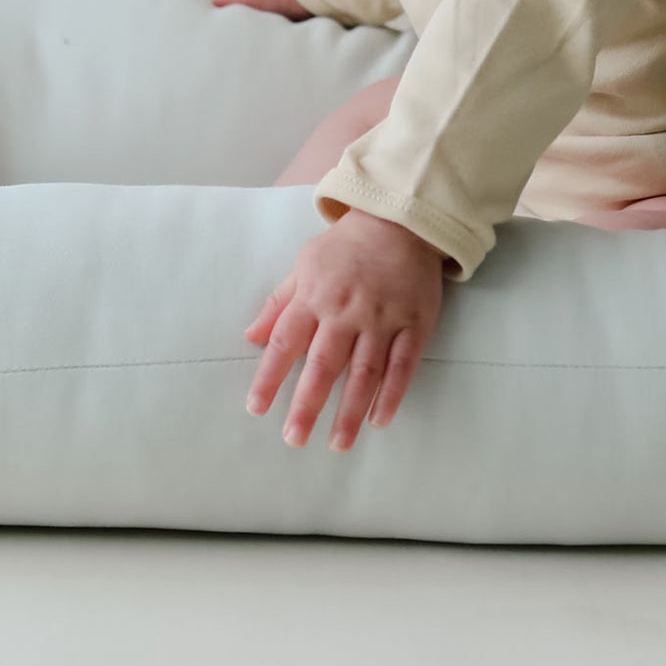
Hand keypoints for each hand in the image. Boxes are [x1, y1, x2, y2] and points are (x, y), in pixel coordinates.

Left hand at [243, 209, 445, 449]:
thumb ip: (279, 303)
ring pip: (364, 371)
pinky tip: (379, 420)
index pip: (286, 342)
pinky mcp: (414, 324)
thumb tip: (251, 336)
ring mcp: (383, 318)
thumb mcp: (305, 265)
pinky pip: (403, 365)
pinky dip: (392, 393)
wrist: (400, 222)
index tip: (256, 408)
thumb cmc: (346, 247)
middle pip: (324, 364)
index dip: (269, 376)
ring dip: (350, 410)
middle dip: (307, 404)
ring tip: (337, 443)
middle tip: (293, 438)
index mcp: (316, 295)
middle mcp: (347, 311)